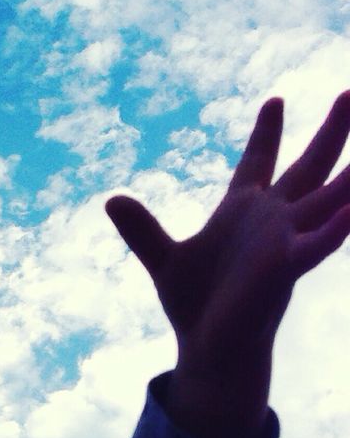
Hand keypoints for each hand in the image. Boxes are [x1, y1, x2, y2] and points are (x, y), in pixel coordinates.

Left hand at [107, 92, 349, 437]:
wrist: (206, 346)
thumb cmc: (194, 302)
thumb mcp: (162, 258)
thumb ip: (142, 229)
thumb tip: (110, 200)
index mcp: (242, 211)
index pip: (258, 162)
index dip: (267, 133)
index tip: (274, 100)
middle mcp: (271, 220)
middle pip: (309, 166)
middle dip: (331, 131)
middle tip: (349, 91)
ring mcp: (284, 241)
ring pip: (329, 197)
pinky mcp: (286, 268)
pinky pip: (319, 243)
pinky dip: (338, 226)